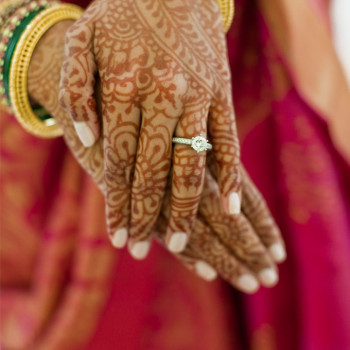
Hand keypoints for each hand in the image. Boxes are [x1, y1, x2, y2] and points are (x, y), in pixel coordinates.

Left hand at [29, 19, 285, 292]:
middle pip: (152, 172)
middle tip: (142, 250)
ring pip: (190, 165)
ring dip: (185, 208)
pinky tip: (231, 207)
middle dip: (146, 216)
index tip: (119, 236)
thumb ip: (77, 92)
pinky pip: (228, 142)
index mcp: (122, 87)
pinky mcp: (221, 94)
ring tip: (177, 240)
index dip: (118, 203)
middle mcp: (161, 96)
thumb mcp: (82, 42)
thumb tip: (87, 139)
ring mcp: (196, 97)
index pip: (119, 161)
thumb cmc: (121, 16)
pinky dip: (233, 177)